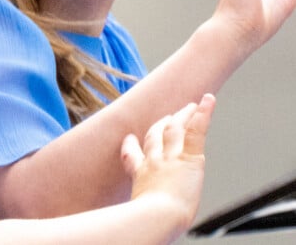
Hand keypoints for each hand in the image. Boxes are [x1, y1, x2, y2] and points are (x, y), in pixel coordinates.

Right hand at [121, 94, 215, 229]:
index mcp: (141, 176)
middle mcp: (154, 161)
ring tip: (190, 104)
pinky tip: (207, 99)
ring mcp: (170, 156)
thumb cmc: (146, 223)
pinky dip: (203, 112)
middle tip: (168, 116)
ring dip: (183, 114)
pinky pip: (195, 130)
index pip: (134, 157)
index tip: (129, 140)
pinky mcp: (188, 156)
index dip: (131, 146)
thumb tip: (120, 228)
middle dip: (162, 124)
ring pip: (176, 128)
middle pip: (156, 136)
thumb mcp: (133, 217)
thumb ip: (129, 214)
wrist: (157, 218)